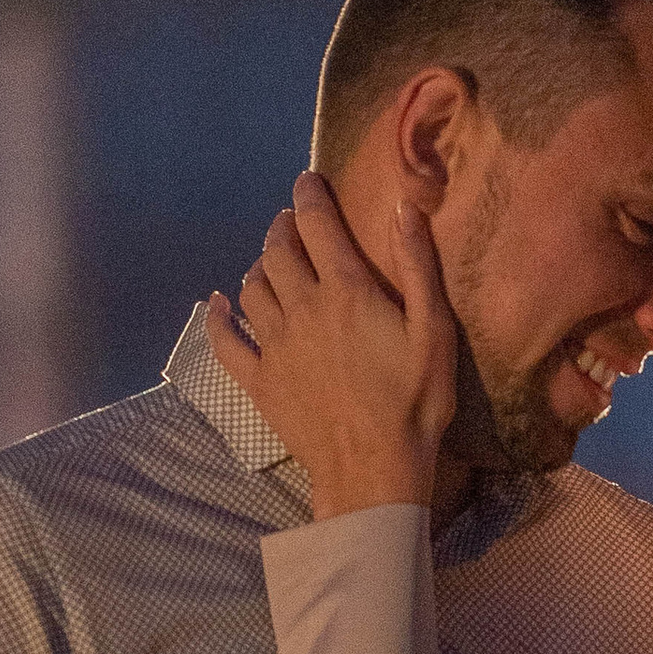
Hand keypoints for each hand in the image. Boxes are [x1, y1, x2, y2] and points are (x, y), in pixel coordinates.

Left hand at [207, 175, 457, 515]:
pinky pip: (226, 342)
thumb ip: (418, 267)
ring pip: (251, 288)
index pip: (316, 223)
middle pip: (276, 250)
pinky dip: (218, 318)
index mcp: (344, 291)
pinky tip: (218, 305)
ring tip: (272, 264)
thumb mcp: (434, 334)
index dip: (309, 195)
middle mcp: (301, 308)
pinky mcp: (259, 381)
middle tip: (292, 225)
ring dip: (259, 267)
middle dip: (282, 228)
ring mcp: (274, 345)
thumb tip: (403, 207)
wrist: (374, 471)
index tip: (308, 182)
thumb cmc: (414, 405)